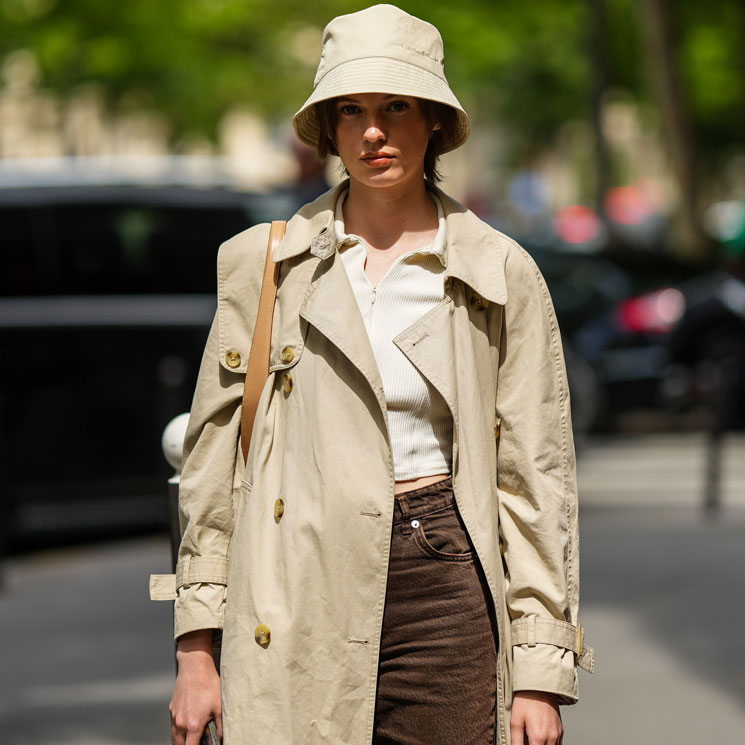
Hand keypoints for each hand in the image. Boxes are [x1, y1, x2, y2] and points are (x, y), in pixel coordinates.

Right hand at [170, 630, 221, 744]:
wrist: (194, 667)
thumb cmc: (208, 684)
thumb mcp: (220, 706)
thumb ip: (220, 726)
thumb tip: (221, 738)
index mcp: (193, 725)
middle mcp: (180, 723)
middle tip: (197, 741)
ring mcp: (174, 716)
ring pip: (174, 737)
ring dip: (181, 741)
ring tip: (192, 737)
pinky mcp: (172, 708)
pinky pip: (173, 725)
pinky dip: (178, 730)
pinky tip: (188, 724)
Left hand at [510, 690, 562, 744]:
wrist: (540, 685)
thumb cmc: (526, 700)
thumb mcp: (515, 720)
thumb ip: (516, 740)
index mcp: (538, 737)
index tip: (523, 743)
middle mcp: (551, 737)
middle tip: (528, 739)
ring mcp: (558, 734)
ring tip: (533, 738)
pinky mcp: (561, 729)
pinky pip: (557, 744)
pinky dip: (550, 744)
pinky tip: (541, 737)